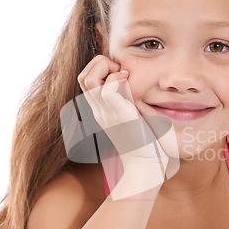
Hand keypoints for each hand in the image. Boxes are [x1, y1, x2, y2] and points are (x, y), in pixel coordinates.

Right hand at [77, 55, 178, 197]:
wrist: (146, 165)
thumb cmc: (145, 142)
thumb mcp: (132, 117)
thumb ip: (129, 102)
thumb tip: (136, 87)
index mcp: (100, 110)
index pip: (85, 79)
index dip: (99, 68)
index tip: (120, 71)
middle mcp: (99, 110)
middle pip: (83, 76)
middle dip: (100, 63)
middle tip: (120, 70)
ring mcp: (106, 113)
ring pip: (89, 78)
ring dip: (106, 68)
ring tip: (124, 74)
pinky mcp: (119, 116)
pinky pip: (108, 90)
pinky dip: (117, 79)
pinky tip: (130, 82)